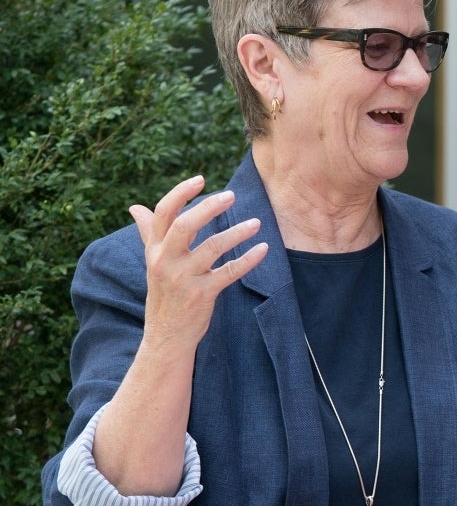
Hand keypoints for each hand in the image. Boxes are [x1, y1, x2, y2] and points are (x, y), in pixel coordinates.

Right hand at [129, 175, 267, 350]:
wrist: (165, 336)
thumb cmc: (163, 294)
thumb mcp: (152, 263)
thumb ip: (148, 233)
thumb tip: (135, 207)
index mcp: (155, 250)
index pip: (163, 213)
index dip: (181, 193)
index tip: (201, 179)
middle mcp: (166, 261)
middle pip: (184, 226)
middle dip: (208, 207)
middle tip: (231, 195)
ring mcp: (184, 278)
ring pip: (212, 247)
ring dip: (237, 232)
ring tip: (256, 223)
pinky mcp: (202, 294)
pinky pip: (230, 271)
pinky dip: (249, 259)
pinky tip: (263, 249)